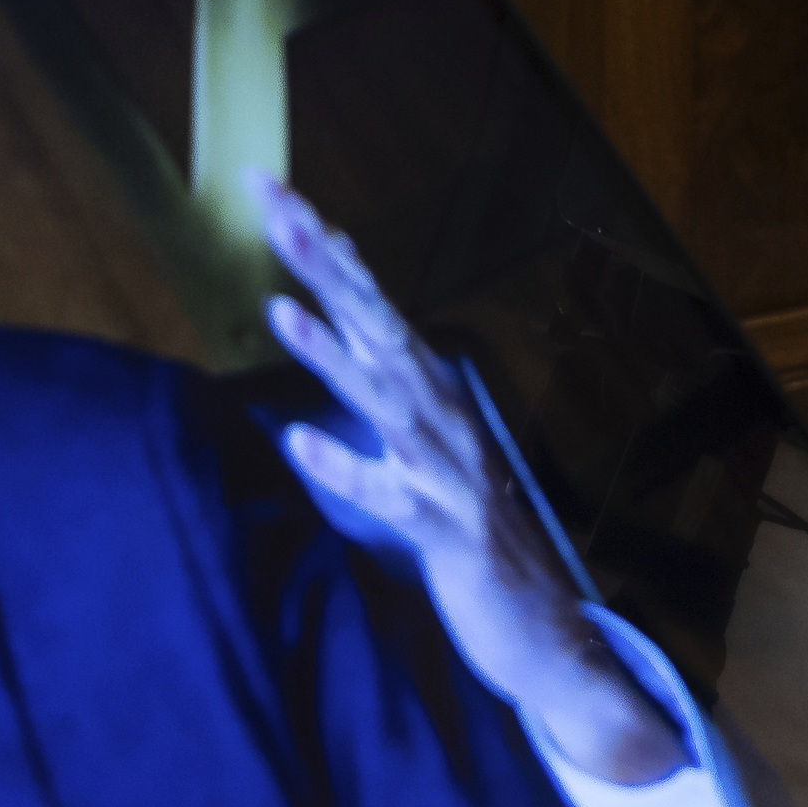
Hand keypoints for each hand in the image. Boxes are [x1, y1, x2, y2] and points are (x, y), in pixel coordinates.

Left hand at [260, 177, 685, 785]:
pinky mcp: (445, 529)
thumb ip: (380, 358)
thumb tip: (340, 286)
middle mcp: (438, 410)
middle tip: (277, 209)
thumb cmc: (467, 514)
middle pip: (376, 322)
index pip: (368, 295)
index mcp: (426, 383)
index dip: (320, 241)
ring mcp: (446, 467)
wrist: (542, 619)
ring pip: (385, 399)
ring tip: (282, 311)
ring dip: (334, 355)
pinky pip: (390, 496)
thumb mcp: (420, 424)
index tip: (266, 187)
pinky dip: (348, 469)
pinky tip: (302, 445)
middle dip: (324, 265)